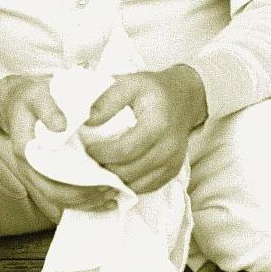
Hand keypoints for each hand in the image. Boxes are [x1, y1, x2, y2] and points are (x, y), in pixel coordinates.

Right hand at [0, 73, 116, 221]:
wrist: (18, 103)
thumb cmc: (31, 99)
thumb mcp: (37, 96)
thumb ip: (48, 109)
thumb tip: (61, 127)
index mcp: (26, 151)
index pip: (49, 177)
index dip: (74, 185)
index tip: (100, 181)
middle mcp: (29, 168)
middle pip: (56, 194)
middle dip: (85, 197)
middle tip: (111, 190)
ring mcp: (36, 174)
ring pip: (60, 200)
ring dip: (86, 202)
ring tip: (112, 197)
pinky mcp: (45, 176)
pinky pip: (63, 196)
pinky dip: (82, 200)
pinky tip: (103, 199)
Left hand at [81, 65, 206, 193]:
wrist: (183, 99)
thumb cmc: (152, 90)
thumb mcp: (129, 83)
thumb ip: (107, 100)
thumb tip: (87, 121)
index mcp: (158, 124)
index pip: (125, 150)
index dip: (103, 154)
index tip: (88, 150)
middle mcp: (169, 147)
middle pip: (130, 171)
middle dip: (105, 170)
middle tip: (90, 162)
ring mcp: (173, 162)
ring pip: (137, 184)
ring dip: (115, 180)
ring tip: (101, 169)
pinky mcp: (173, 171)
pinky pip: (146, 187)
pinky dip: (129, 184)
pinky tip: (116, 174)